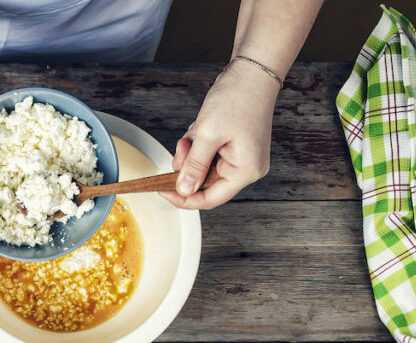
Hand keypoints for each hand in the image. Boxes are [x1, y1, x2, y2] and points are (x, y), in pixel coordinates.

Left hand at [163, 59, 278, 210]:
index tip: (162, 191)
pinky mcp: (236, 148)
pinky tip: (201, 127)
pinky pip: (209, 154)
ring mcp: (243, 158)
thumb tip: (184, 190)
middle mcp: (248, 168)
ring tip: (196, 130)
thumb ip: (194, 166)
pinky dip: (199, 143)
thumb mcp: (208, 134)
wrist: (253, 70)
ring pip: (204, 167)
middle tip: (183, 145)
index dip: (184, 198)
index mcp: (245, 171)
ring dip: (192, 151)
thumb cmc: (237, 98)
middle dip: (188, 165)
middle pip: (205, 182)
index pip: (210, 199)